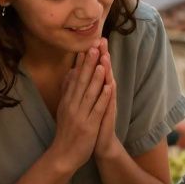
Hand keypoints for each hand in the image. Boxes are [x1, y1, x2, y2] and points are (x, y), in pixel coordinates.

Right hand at [50, 46, 111, 172]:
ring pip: (89, 93)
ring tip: (102, 62)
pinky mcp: (88, 126)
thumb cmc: (66, 132)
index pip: (74, 78)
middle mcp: (72, 106)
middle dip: (88, 64)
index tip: (86, 46)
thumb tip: (69, 74)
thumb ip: (67, 91)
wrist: (63, 156)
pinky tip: (108, 87)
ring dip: (96, 77)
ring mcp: (80, 115)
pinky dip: (102, 97)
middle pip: (81, 81)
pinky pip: (96, 109)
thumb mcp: (63, 109)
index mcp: (67, 101)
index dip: (81, 62)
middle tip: (94, 46)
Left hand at [93, 39, 119, 159]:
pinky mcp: (108, 116)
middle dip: (102, 56)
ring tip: (106, 57)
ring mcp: (108, 105)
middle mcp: (104, 95)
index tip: (92, 39)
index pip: (96, 69)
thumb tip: (74, 72)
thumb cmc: (92, 123)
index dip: (94, 55)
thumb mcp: (83, 103)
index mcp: (97, 91)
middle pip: (104, 72)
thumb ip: (81, 87)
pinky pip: (109, 103)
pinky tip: (111, 84)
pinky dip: (110, 94)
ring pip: (108, 84)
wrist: (101, 144)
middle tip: (102, 40)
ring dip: (107, 71)